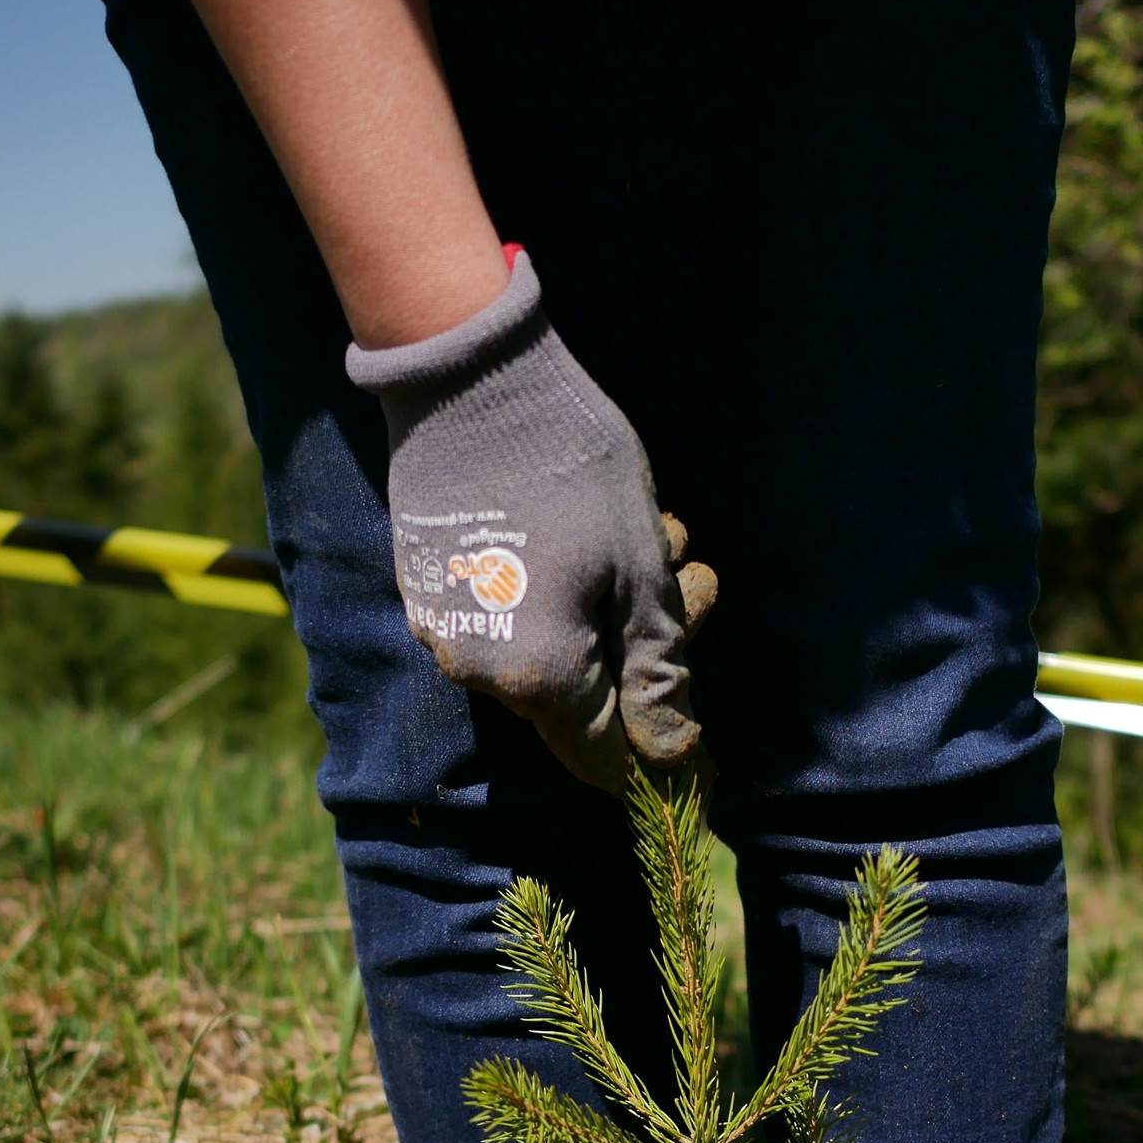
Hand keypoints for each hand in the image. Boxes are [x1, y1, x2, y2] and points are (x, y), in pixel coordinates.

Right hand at [349, 251, 715, 793]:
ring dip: (612, 621)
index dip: (662, 762)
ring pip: (551, 662)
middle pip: (583, 708)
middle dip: (647, 660)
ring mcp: (450, 634)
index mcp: (539, 678)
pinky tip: (595, 539)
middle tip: (694, 586)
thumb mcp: (642, 574)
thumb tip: (675, 756)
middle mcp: (483, 673)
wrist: (472, 377)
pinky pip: (511, 626)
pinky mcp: (433, 594)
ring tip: (655, 539)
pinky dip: (563, 600)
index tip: (709, 765)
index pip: (607, 759)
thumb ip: (659, 675)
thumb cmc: (575, 469)